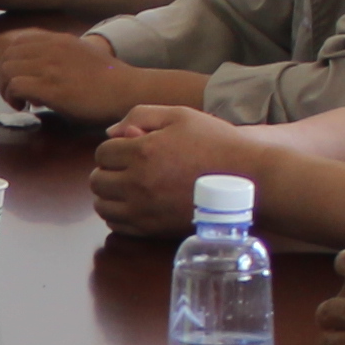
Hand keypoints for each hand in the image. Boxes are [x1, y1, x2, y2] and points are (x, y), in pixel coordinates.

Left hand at [0, 29, 128, 120]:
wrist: (126, 90)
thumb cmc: (103, 80)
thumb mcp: (74, 56)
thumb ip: (48, 57)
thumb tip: (22, 74)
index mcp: (52, 38)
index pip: (5, 39)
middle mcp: (48, 46)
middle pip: (0, 52)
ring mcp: (50, 64)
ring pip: (5, 68)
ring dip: (5, 89)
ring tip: (19, 102)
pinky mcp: (52, 85)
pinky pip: (16, 85)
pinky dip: (14, 97)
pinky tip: (27, 106)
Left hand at [89, 103, 247, 237]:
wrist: (247, 180)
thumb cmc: (215, 143)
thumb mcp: (180, 115)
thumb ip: (141, 116)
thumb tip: (111, 132)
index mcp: (142, 151)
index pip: (102, 153)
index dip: (113, 148)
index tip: (129, 149)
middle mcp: (138, 183)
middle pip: (97, 181)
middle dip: (107, 171)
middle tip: (126, 167)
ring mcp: (144, 209)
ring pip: (102, 206)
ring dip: (109, 195)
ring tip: (128, 187)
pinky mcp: (154, 229)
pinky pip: (117, 225)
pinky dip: (119, 214)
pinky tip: (134, 204)